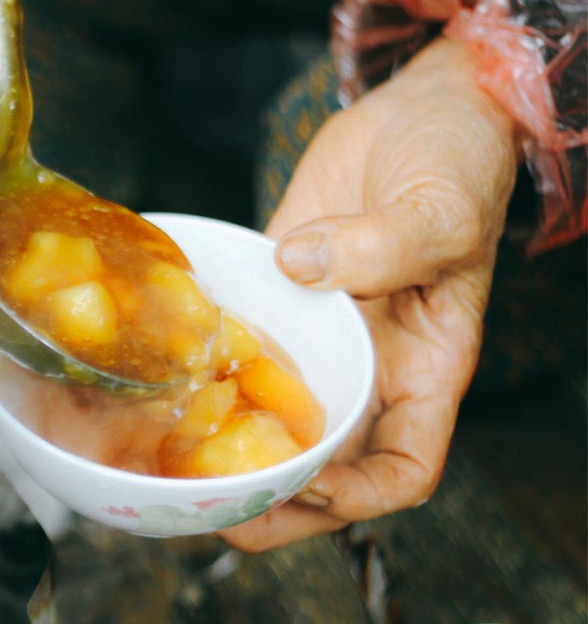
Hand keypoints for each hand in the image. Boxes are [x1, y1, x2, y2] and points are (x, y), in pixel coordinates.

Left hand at [221, 38, 520, 551]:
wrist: (420, 111)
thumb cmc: (458, 162)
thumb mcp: (443, 207)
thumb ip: (386, 244)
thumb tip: (302, 267)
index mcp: (425, 368)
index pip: (403, 467)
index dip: (359, 496)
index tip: (307, 487)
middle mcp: (369, 368)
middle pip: (326, 467)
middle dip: (276, 501)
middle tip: (211, 512)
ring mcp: (320, 340)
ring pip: (278, 422)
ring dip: (232, 452)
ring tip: (174, 470)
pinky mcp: (280, 304)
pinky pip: (244, 354)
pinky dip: (210, 376)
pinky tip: (165, 386)